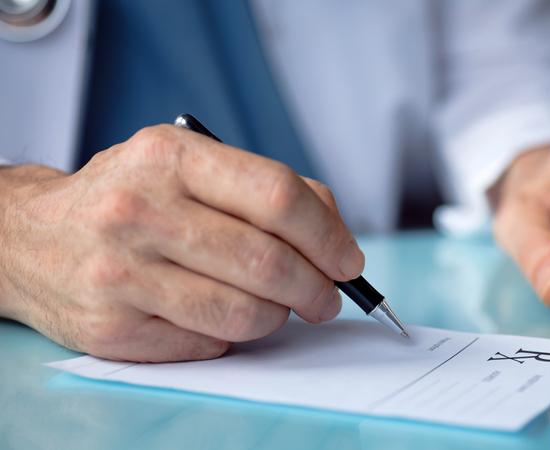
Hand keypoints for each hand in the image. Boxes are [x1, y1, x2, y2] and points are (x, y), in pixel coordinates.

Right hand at [0, 125, 363, 360]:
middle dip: (317, 288)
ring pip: (245, 314)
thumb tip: (335, 233)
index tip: (347, 260)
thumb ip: (264, 188)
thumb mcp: (188, 165)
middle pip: (268, 263)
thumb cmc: (128, 198)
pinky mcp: (112, 329)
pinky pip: (209, 345)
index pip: (277, 196)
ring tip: (279, 307)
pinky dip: (233, 336)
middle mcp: (139, 211)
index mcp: (170, 157)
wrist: (30, 239)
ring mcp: (121, 274)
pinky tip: (221, 316)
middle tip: (328, 297)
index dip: (327, 235)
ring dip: (280, 317)